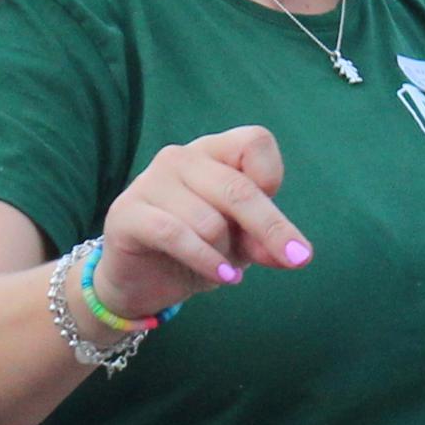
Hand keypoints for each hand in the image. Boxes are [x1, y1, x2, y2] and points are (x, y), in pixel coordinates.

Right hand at [94, 125, 308, 317]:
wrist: (141, 282)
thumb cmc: (196, 251)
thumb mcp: (240, 245)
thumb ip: (263, 242)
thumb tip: (293, 254)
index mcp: (212, 152)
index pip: (255, 142)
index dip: (271, 177)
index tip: (273, 213)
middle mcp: (180, 157)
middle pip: (238, 187)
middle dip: (271, 228)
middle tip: (297, 260)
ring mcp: (149, 181)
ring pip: (209, 221)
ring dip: (224, 254)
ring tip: (222, 268)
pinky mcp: (126, 213)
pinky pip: (176, 235)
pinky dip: (205, 260)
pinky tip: (220, 277)